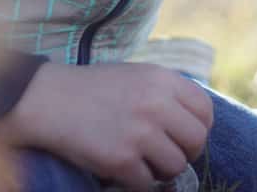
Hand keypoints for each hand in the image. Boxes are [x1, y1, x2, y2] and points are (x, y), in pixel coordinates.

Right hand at [0, 61, 212, 191]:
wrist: (51, 100)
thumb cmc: (96, 88)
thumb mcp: (138, 75)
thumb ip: (167, 93)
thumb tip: (195, 122)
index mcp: (163, 79)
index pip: (205, 110)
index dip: (200, 128)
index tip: (185, 136)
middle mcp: (157, 104)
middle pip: (196, 140)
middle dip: (186, 153)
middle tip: (167, 155)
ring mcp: (140, 133)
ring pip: (176, 166)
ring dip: (162, 171)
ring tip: (144, 163)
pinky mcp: (121, 160)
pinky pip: (147, 184)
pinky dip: (138, 183)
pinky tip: (123, 171)